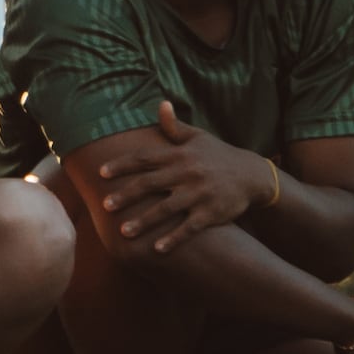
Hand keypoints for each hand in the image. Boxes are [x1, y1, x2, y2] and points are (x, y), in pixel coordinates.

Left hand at [87, 102, 272, 252]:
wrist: (253, 175)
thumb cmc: (218, 155)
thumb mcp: (198, 137)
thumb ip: (175, 126)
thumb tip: (161, 104)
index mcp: (180, 154)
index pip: (144, 159)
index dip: (122, 165)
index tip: (100, 173)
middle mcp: (187, 173)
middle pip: (150, 185)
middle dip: (126, 196)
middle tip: (104, 206)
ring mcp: (199, 194)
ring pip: (166, 209)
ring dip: (144, 221)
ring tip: (123, 232)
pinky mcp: (212, 213)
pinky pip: (190, 228)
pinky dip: (174, 239)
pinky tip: (157, 249)